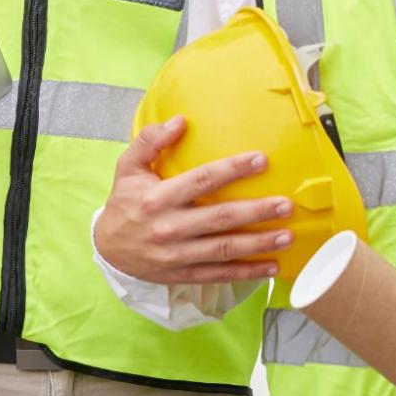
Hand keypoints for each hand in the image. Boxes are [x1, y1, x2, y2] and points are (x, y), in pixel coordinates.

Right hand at [92, 117, 293, 285]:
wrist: (107, 249)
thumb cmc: (124, 203)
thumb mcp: (128, 168)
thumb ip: (150, 141)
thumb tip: (180, 120)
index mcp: (158, 198)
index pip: (202, 180)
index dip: (233, 169)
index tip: (261, 160)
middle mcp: (170, 227)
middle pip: (220, 218)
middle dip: (256, 211)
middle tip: (286, 204)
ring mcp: (178, 254)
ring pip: (225, 250)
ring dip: (259, 244)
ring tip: (288, 235)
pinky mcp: (184, 274)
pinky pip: (220, 275)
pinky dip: (248, 272)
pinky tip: (272, 266)